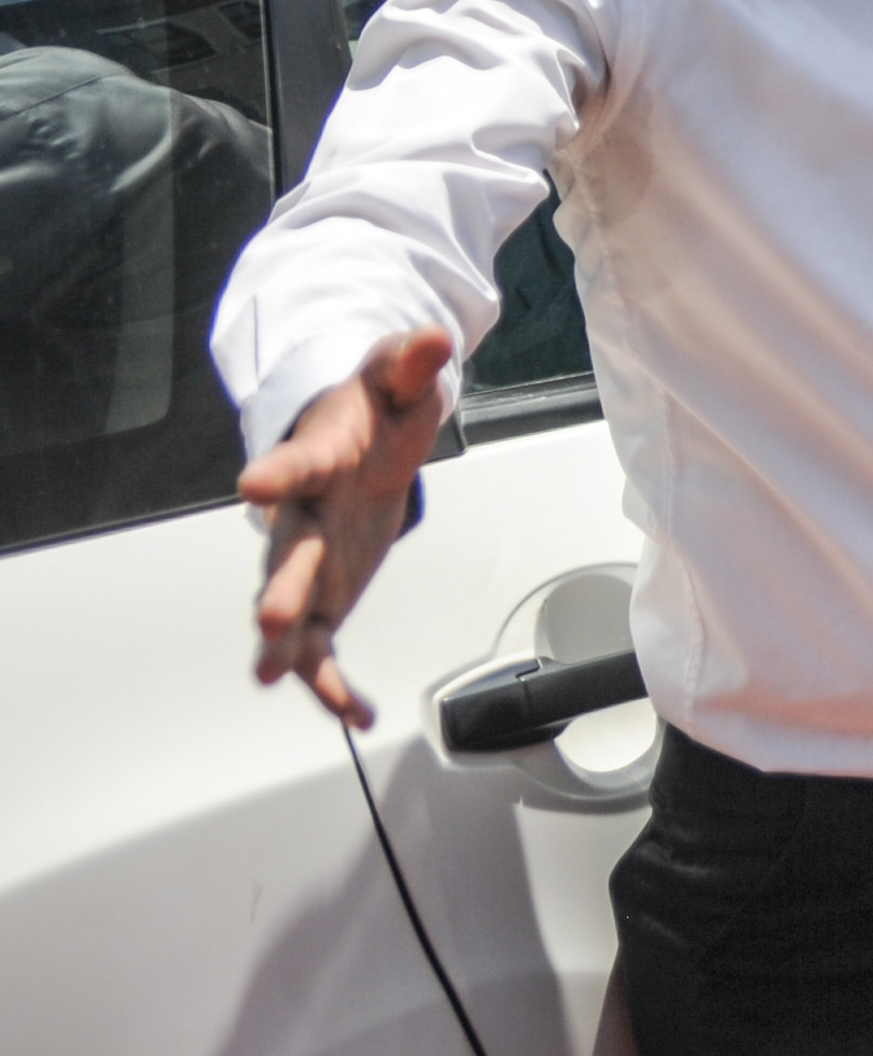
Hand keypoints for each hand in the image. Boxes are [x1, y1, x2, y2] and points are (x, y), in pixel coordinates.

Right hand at [239, 330, 451, 726]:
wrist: (354, 438)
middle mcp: (301, 518)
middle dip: (281, 587)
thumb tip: (435, 339)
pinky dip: (333, 684)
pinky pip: (323, 648)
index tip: (253, 485)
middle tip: (272, 620)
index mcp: (317, 459)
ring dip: (288, 648)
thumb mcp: (397, 377)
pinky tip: (356, 716)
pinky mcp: (325, 594)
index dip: (278, 474)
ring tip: (277, 679)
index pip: (295, 464)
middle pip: (287, 555)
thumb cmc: (372, 409)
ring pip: (291, 612)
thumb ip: (410, 362)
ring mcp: (308, 562)